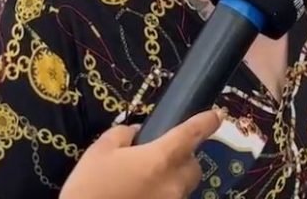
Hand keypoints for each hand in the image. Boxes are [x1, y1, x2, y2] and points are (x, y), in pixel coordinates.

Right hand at [60, 109, 220, 198]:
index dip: (207, 122)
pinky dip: (162, 194)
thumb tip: (135, 134)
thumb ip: (122, 134)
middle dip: (183, 157)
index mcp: (161, 158)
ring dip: (173, 178)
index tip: (216, 115)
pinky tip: (141, 194)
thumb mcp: (100, 150)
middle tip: (160, 154)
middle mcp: (173, 183)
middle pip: (193, 166)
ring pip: (183, 187)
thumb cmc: (90, 186)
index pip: (192, 134)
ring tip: (146, 178)